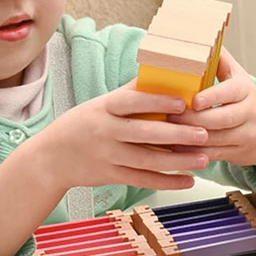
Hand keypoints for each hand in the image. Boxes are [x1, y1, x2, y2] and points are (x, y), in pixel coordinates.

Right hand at [39, 79, 210, 191]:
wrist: (51, 158)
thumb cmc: (82, 124)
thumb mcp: (100, 104)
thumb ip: (129, 93)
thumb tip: (161, 73)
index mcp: (104, 108)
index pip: (133, 102)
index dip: (157, 102)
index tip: (183, 103)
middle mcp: (105, 132)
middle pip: (145, 134)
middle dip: (177, 135)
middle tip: (203, 133)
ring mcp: (108, 156)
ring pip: (148, 161)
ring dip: (178, 161)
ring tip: (204, 158)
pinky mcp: (111, 176)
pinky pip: (143, 180)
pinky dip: (167, 182)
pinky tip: (187, 179)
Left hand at [168, 50, 255, 171]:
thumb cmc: (247, 99)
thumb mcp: (239, 77)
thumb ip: (221, 60)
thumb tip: (201, 36)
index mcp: (247, 91)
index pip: (230, 93)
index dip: (212, 97)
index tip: (194, 100)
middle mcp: (249, 114)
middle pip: (220, 119)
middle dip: (193, 119)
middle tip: (168, 116)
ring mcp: (245, 136)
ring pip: (215, 140)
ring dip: (189, 138)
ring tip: (166, 132)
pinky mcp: (237, 154)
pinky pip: (212, 155)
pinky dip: (192, 153)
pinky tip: (174, 149)